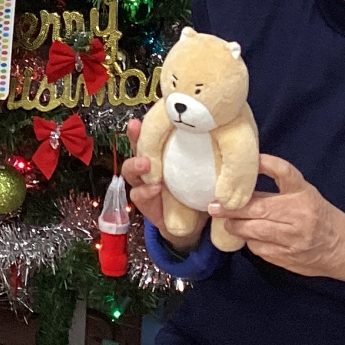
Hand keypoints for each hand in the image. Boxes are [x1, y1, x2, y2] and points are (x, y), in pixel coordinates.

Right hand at [124, 117, 201, 248]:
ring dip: (135, 165)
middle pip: (136, 148)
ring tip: (146, 164)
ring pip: (130, 171)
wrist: (194, 223)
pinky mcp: (145, 203)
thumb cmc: (197, 189)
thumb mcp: (201, 169)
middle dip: (135, 139)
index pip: (151, 136)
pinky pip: (139, 195)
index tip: (137, 121)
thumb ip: (203, 154)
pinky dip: (145, 192)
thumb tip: (213, 132)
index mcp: (163, 153)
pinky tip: (155, 188)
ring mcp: (144, 184)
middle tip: (138, 133)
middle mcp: (150, 165)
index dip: (142, 127)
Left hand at [209, 153, 344, 290]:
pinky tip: (247, 237)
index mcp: (304, 194)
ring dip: (235, 226)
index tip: (247, 161)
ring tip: (225, 222)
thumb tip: (242, 183)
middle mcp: (299, 215)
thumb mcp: (306, 194)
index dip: (265, 163)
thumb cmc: (322, 217)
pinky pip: (260, 249)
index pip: (283, 173)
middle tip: (214, 206)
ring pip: (255, 231)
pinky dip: (250, 242)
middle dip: (232, 208)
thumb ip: (280, 188)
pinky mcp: (288, 258)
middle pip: (259, 208)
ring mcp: (293, 239)